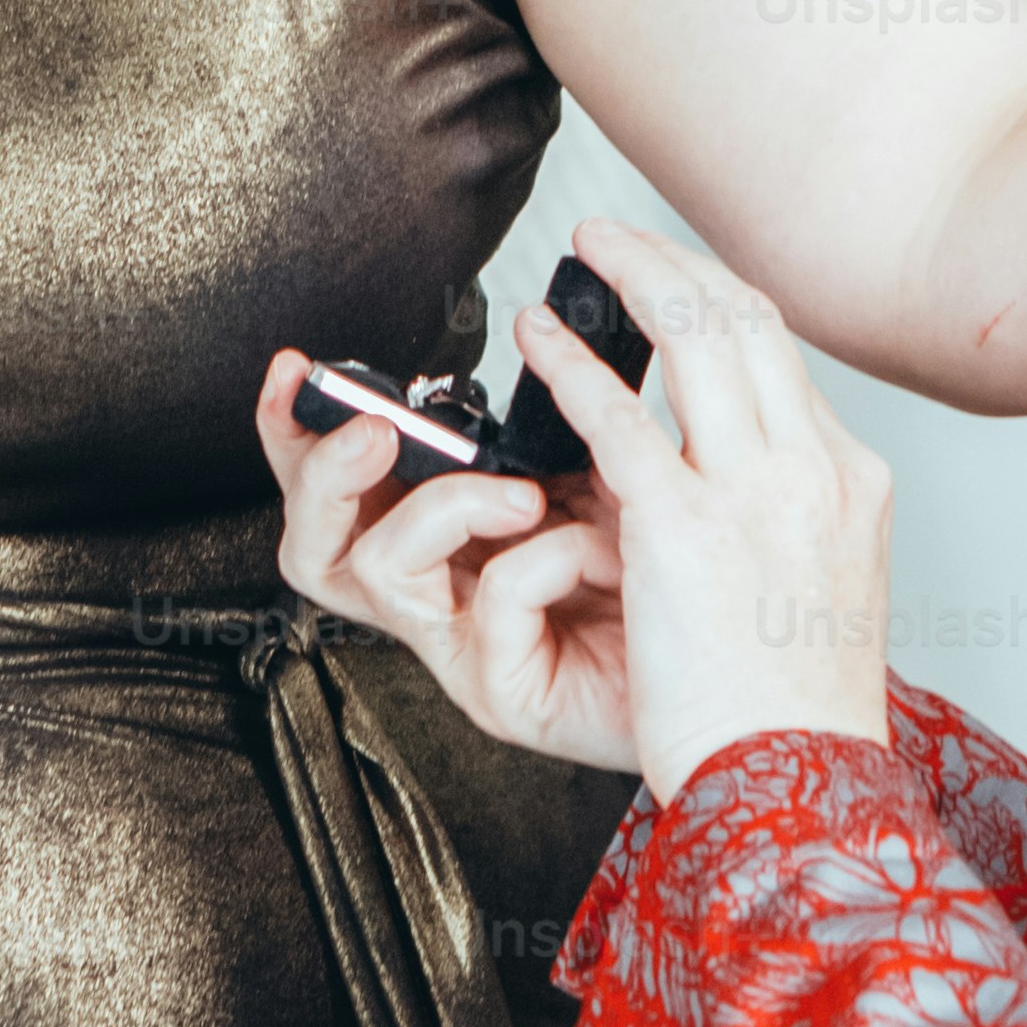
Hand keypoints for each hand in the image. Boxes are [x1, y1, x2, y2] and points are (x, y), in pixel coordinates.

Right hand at [264, 347, 636, 771]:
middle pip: (312, 541)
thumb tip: (546, 337)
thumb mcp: (601, 479)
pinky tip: (599, 556)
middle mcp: (437, 592)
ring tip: (525, 496)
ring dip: (447, 507)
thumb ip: (555, 425)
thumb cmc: (665, 590)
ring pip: (375, 565)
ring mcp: (460, 643)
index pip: (334, 486)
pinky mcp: (501, 688)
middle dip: (322, 472)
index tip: (295, 369)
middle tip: (376, 434)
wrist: (733, 688)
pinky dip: (547, 559)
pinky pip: (488, 603)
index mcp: (446, 537)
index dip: (293, 432)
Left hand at [493, 216, 896, 801]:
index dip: (721, 300)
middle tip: (618, 238)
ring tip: (584, 251)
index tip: (676, 280)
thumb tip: (744, 477)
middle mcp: (813, 469)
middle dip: (678, 262)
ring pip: (697, 338)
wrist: (802, 784)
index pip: (784, 355)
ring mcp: (754, 492)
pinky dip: (574, 364)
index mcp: (850, 480)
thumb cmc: (802, 711)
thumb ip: (792, 514)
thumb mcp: (828, 586)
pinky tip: (538, 339)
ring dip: (634, 277)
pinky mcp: (684, 529)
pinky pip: (620, 418)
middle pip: (748, 320)